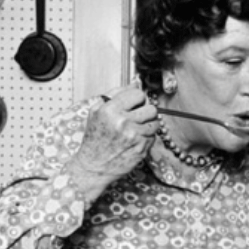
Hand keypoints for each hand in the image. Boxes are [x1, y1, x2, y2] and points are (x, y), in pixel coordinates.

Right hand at [66, 85, 157, 200]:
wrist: (94, 166)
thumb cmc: (94, 140)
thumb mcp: (96, 112)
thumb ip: (116, 94)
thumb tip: (135, 82)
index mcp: (111, 110)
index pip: (138, 94)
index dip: (137, 99)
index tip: (133, 104)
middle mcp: (123, 123)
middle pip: (151, 108)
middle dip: (145, 112)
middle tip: (136, 117)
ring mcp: (134, 137)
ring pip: (155, 123)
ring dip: (148, 125)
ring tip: (136, 129)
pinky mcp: (141, 149)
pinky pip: (153, 137)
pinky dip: (146, 138)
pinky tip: (135, 140)